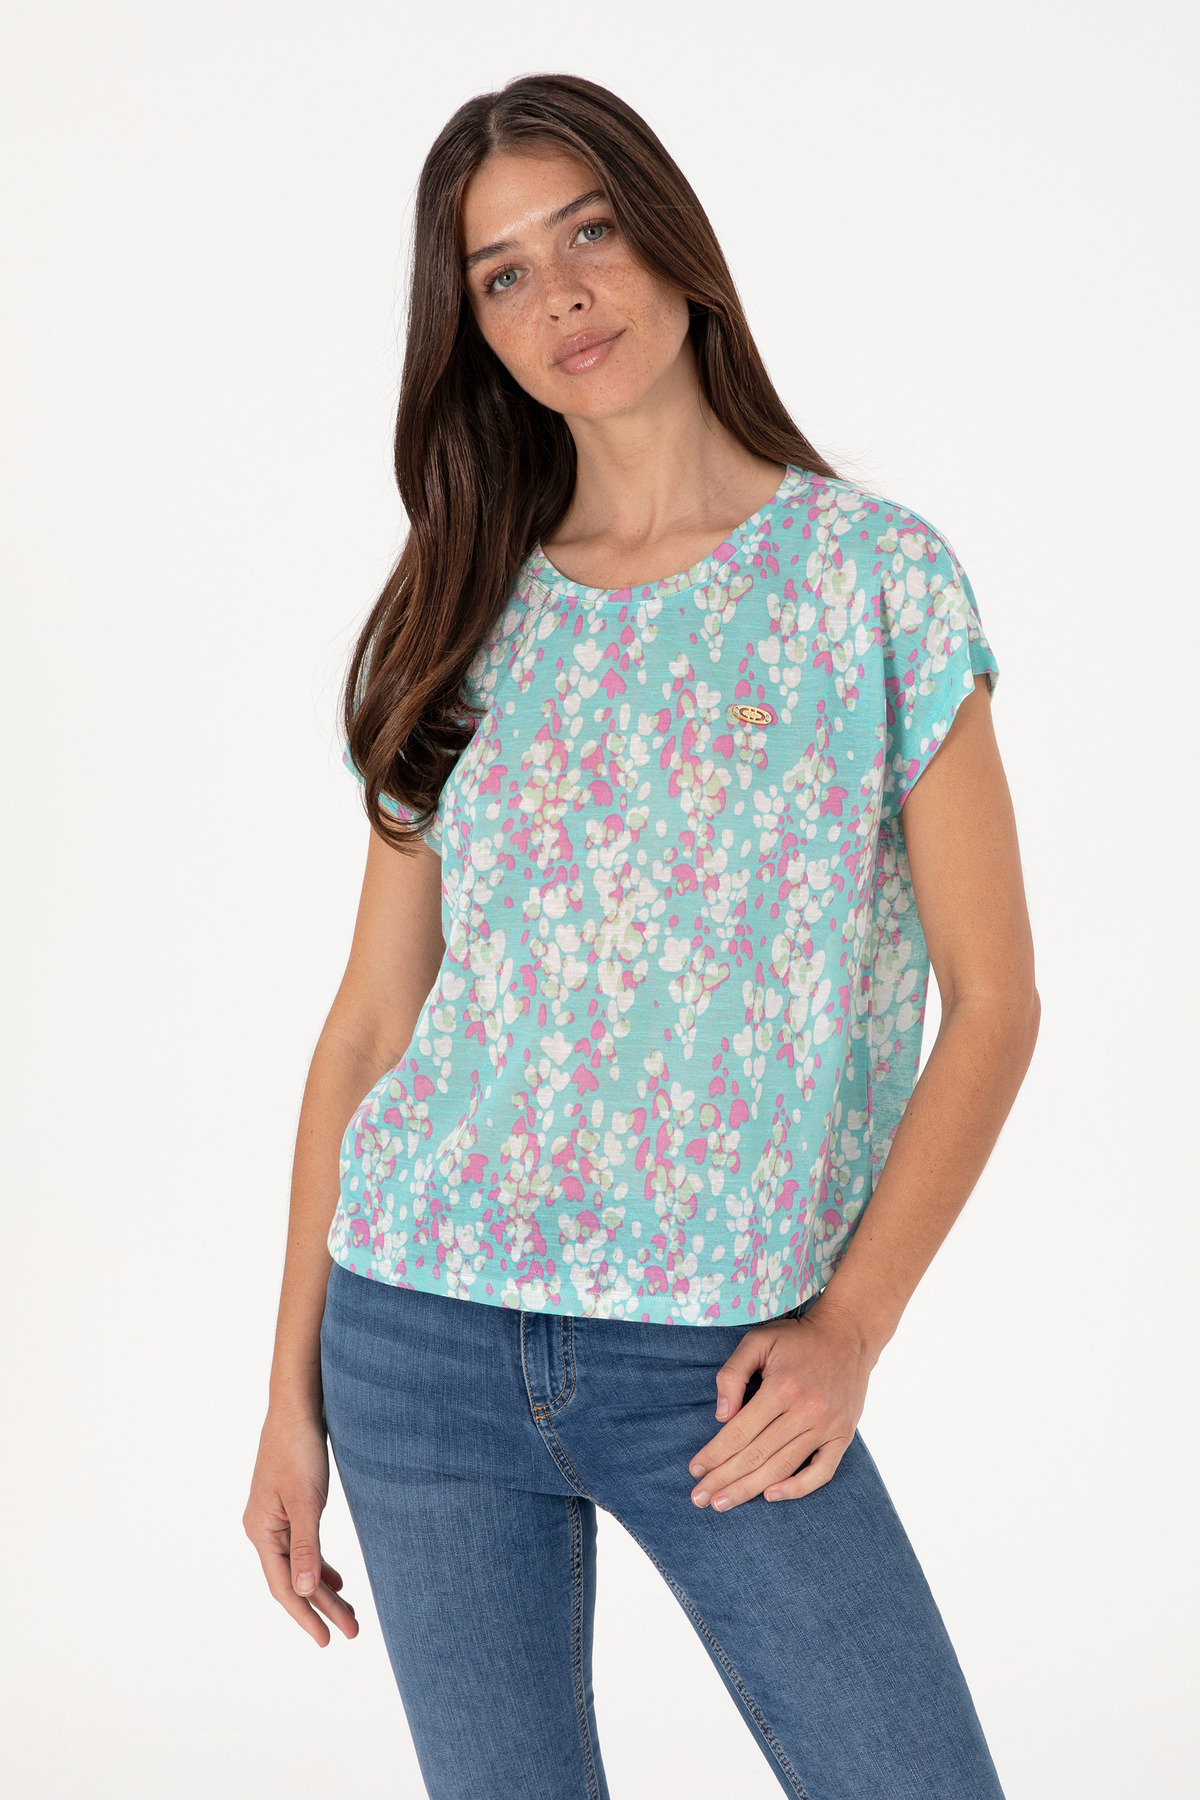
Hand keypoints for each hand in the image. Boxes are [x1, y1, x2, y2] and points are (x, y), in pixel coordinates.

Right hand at [243, 1410, 359, 1646]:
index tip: (327, 1641)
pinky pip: (302, 1546)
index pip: (283, 1587)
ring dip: (323, 1588)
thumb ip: (305, 1548)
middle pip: (293, 1579)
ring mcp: (274, 1518)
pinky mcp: (287, 1506)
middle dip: (322, 1607)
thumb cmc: (300, 1450)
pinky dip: (319, 1564)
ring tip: (349, 1613)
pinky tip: (336, 1578)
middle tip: (352, 1631)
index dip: (306, 1615)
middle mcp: (263, 1529)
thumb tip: (302, 1591)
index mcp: (261, 1531)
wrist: (296, 1407)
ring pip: (299, 1564)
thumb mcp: (306, 1501)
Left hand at [686, 1302, 875, 1509]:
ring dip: (749, 1489)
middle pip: (756, 1455)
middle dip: (724, 1479)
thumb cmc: (797, 1339)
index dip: (714, 1454)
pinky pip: (822, 1472)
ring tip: (722, 1503)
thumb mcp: (758, 1341)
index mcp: (781, 1387)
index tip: (695, 1470)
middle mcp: (805, 1411)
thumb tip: (721, 1416)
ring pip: (783, 1467)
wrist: (848, 1335)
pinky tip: (770, 1495)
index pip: (739, 1432)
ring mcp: (827, 1426)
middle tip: (699, 1498)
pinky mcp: (843, 1435)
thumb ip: (733, 1373)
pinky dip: (797, 1488)